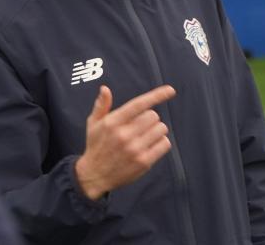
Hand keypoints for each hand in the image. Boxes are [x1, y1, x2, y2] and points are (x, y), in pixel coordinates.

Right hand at [74, 85, 175, 199]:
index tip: (171, 90)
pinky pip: (164, 144)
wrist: (94, 175)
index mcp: (113, 122)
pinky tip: (151, 145)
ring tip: (145, 136)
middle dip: (150, 119)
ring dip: (156, 130)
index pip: (139, 104)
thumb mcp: (93, 124)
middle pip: (153, 116)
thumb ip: (101, 105)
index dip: (157, 95)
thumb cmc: (96, 146)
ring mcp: (135, 149)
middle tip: (141, 126)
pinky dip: (161, 143)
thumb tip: (105, 88)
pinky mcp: (143, 162)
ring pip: (161, 129)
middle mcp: (124, 135)